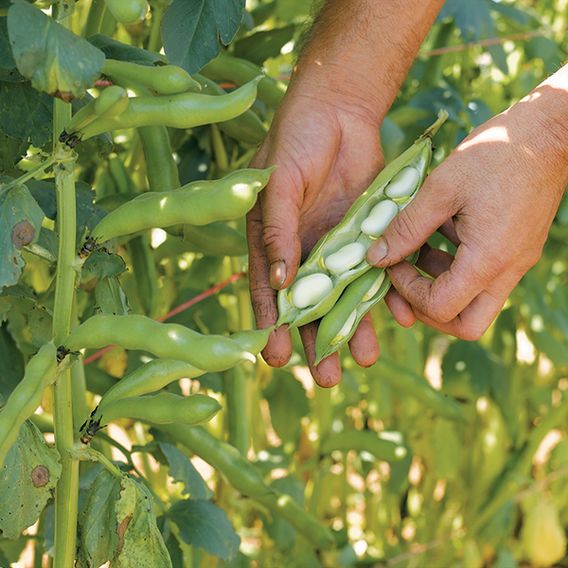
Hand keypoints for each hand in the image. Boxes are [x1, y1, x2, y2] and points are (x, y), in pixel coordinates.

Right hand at [247, 81, 383, 386]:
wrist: (339, 107)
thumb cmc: (296, 139)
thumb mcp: (279, 183)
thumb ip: (277, 229)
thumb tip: (278, 280)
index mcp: (272, 240)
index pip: (268, 291)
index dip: (273, 326)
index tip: (277, 359)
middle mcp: (304, 249)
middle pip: (311, 303)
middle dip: (319, 339)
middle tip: (329, 378)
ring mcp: (337, 244)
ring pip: (348, 294)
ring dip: (356, 326)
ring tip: (366, 359)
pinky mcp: (368, 233)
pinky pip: (379, 269)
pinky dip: (388, 292)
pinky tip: (398, 317)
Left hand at [368, 93, 567, 339]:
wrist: (549, 133)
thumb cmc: (495, 154)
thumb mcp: (440, 189)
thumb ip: (406, 228)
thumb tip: (375, 258)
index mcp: (488, 260)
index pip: (441, 308)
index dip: (408, 293)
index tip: (393, 263)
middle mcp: (507, 271)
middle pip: (465, 324)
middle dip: (428, 310)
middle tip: (406, 280)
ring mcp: (516, 264)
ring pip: (475, 304)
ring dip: (440, 287)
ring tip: (419, 251)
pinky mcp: (517, 251)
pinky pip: (484, 278)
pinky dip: (456, 268)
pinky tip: (441, 234)